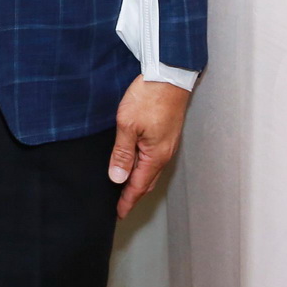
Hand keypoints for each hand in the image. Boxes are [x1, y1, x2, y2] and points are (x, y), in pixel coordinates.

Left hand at [108, 77, 190, 218]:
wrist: (169, 74)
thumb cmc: (149, 96)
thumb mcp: (127, 124)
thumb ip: (122, 153)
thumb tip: (117, 178)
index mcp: (155, 155)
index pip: (138, 186)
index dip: (127, 201)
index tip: (119, 213)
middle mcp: (164, 153)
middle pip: (147, 181)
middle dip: (133, 194)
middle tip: (120, 204)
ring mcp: (168, 143)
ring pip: (151, 169)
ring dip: (139, 180)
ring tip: (125, 186)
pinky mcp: (167, 132)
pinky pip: (154, 156)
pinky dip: (144, 166)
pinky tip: (135, 161)